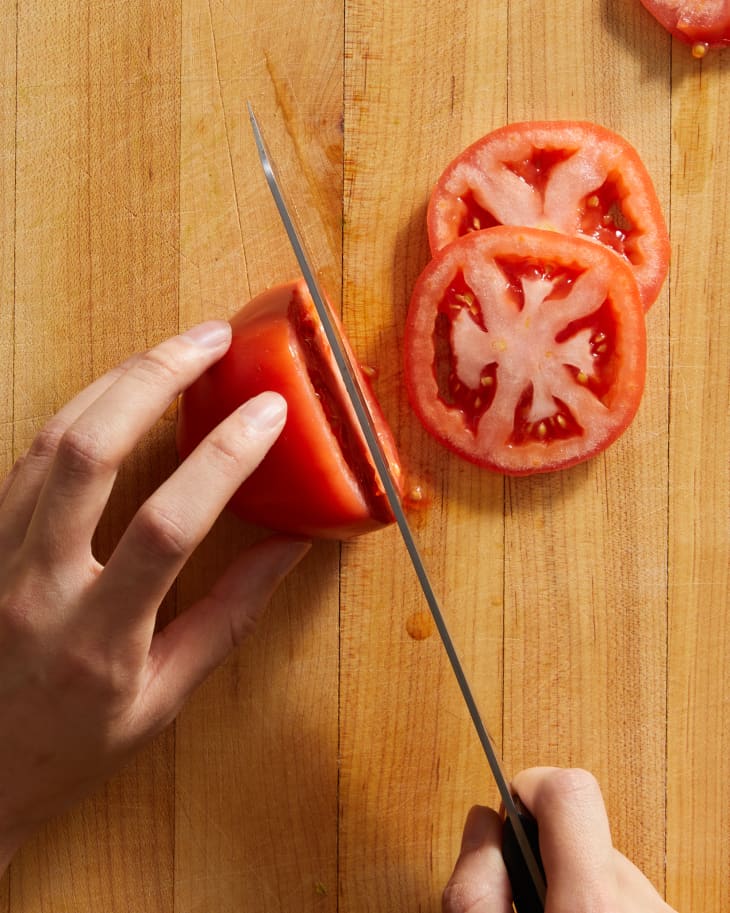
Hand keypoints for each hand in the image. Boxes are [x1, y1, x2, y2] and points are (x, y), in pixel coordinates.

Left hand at [0, 321, 309, 872]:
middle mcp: (36, 586)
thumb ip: (228, 618)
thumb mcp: (164, 699)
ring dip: (114, 382)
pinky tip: (112, 392)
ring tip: (171, 350)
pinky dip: (75, 411)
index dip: (223, 460)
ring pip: (47, 441)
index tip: (267, 413)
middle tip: (210, 340)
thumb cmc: (72, 745)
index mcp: (98, 639)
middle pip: (88, 454)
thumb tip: (289, 548)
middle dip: (155, 380)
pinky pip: (24, 455)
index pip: (167, 528)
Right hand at [442, 766, 676, 912]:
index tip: (510, 810)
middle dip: (543, 852)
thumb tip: (482, 821)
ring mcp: (661, 912)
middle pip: (580, 830)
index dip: (529, 786)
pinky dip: (598, 902)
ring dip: (571, 884)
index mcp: (592, 905)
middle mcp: (639, 903)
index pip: (569, 789)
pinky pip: (626, 891)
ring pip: (603, 864)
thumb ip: (476, 889)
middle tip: (521, 900)